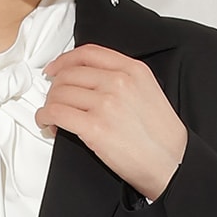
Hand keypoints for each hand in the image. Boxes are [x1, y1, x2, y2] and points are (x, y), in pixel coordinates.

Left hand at [38, 44, 187, 199]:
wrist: (171, 163)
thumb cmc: (161, 136)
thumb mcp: (148, 91)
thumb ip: (122, 79)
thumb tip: (88, 80)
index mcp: (133, 70)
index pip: (88, 53)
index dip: (64, 60)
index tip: (55, 69)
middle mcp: (118, 82)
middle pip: (69, 74)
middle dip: (56, 88)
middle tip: (54, 101)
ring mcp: (106, 103)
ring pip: (59, 93)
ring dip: (50, 105)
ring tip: (52, 117)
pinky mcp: (94, 127)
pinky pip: (56, 113)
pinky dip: (45, 117)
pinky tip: (47, 123)